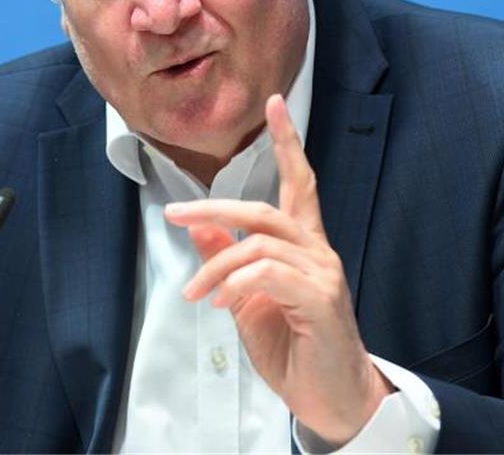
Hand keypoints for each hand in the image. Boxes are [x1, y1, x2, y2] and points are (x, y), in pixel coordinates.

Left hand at [164, 94, 392, 445]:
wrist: (331, 400)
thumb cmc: (294, 349)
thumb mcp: (247, 300)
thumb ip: (227, 259)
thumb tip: (198, 224)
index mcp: (304, 247)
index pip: (300, 182)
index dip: (287, 142)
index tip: (275, 103)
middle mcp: (318, 251)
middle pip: (264, 209)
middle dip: (213, 205)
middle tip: (172, 213)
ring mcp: (323, 273)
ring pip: (260, 242)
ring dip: (217, 265)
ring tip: (197, 294)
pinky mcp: (321, 299)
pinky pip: (269, 273)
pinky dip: (237, 283)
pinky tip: (222, 305)